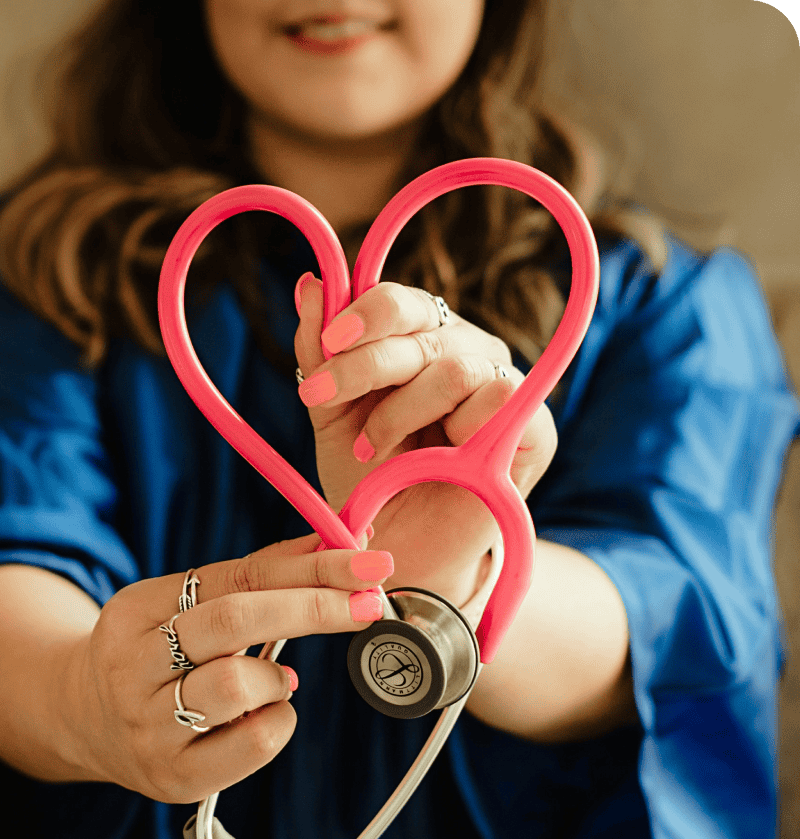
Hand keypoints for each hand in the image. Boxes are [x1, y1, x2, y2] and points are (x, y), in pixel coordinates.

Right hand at [69, 534, 394, 803]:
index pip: (235, 576)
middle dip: (313, 607)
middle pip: (233, 620)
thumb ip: (255, 577)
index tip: (367, 561)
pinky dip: (279, 721)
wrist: (83, 721)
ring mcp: (147, 726)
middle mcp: (132, 666)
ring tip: (277, 680)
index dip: (309, 567)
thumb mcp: (184, 604)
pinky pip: (251, 745)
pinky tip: (267, 714)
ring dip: (278, 677)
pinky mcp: (173, 777)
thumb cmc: (157, 652)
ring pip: (236, 685)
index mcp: (135, 609)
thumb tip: (332, 544)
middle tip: (368, 603)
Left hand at [293, 275, 556, 602]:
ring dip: (401, 411)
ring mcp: (502, 385)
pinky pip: (500, 399)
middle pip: (422, 328)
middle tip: (320, 398)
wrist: (399, 549)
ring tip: (371, 449)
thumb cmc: (370, 479)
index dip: (364, 314)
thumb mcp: (332, 414)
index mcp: (420, 340)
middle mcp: (464, 351)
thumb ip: (320, 354)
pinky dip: (455, 430)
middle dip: (363, 364)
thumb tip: (311, 284)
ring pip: (455, 367)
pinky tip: (433, 461)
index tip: (326, 346)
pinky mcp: (534, 428)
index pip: (400, 302)